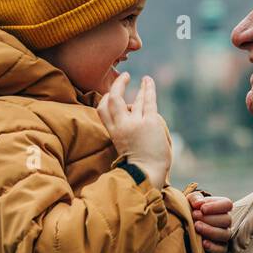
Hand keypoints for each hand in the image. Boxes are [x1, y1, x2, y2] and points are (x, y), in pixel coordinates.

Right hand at [98, 72, 170, 189]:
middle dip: (117, 85)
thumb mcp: (125, 149)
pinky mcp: (150, 123)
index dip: (104, 99)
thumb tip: (133, 122)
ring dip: (141, 87)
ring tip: (145, 79)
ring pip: (135, 99)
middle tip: (124, 77)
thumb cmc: (140, 167)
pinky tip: (149, 81)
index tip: (110, 93)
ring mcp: (135, 123)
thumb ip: (125, 135)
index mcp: (113, 134)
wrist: (146, 175)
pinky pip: (148, 101)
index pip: (102, 111)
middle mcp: (122, 126)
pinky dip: (149, 89)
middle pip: (112, 100)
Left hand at [187, 191, 232, 252]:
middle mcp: (225, 221)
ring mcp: (224, 235)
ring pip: (225, 234)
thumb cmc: (190, 211)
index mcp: (221, 207)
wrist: (184, 228)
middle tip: (194, 217)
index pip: (227, 204)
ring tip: (196, 227)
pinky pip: (222, 250)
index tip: (202, 209)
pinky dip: (213, 247)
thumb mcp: (190, 201)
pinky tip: (203, 243)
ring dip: (210, 231)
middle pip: (227, 220)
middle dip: (209, 219)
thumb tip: (199, 204)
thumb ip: (195, 198)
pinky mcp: (220, 248)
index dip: (216, 206)